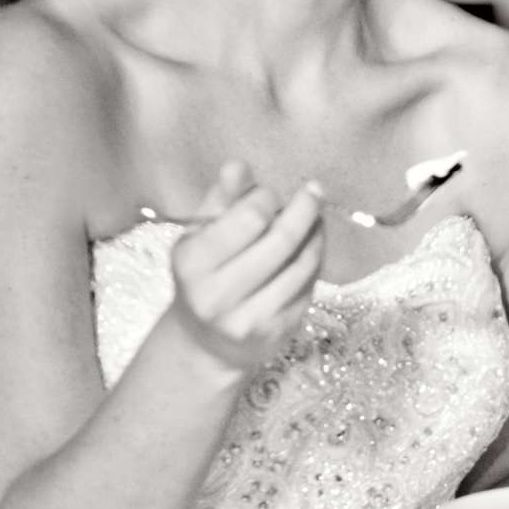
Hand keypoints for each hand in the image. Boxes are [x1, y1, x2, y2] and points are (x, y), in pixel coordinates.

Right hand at [168, 162, 325, 378]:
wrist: (208, 343)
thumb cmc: (204, 278)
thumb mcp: (200, 236)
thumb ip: (221, 200)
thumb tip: (237, 165)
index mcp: (193, 264)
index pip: (249, 218)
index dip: (266, 197)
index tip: (268, 193)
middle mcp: (218, 296)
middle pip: (281, 240)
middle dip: (303, 209)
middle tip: (312, 192)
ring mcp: (251, 318)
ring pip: (302, 264)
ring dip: (315, 233)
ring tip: (315, 216)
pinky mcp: (278, 332)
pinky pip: (309, 286)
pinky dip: (315, 260)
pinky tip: (311, 246)